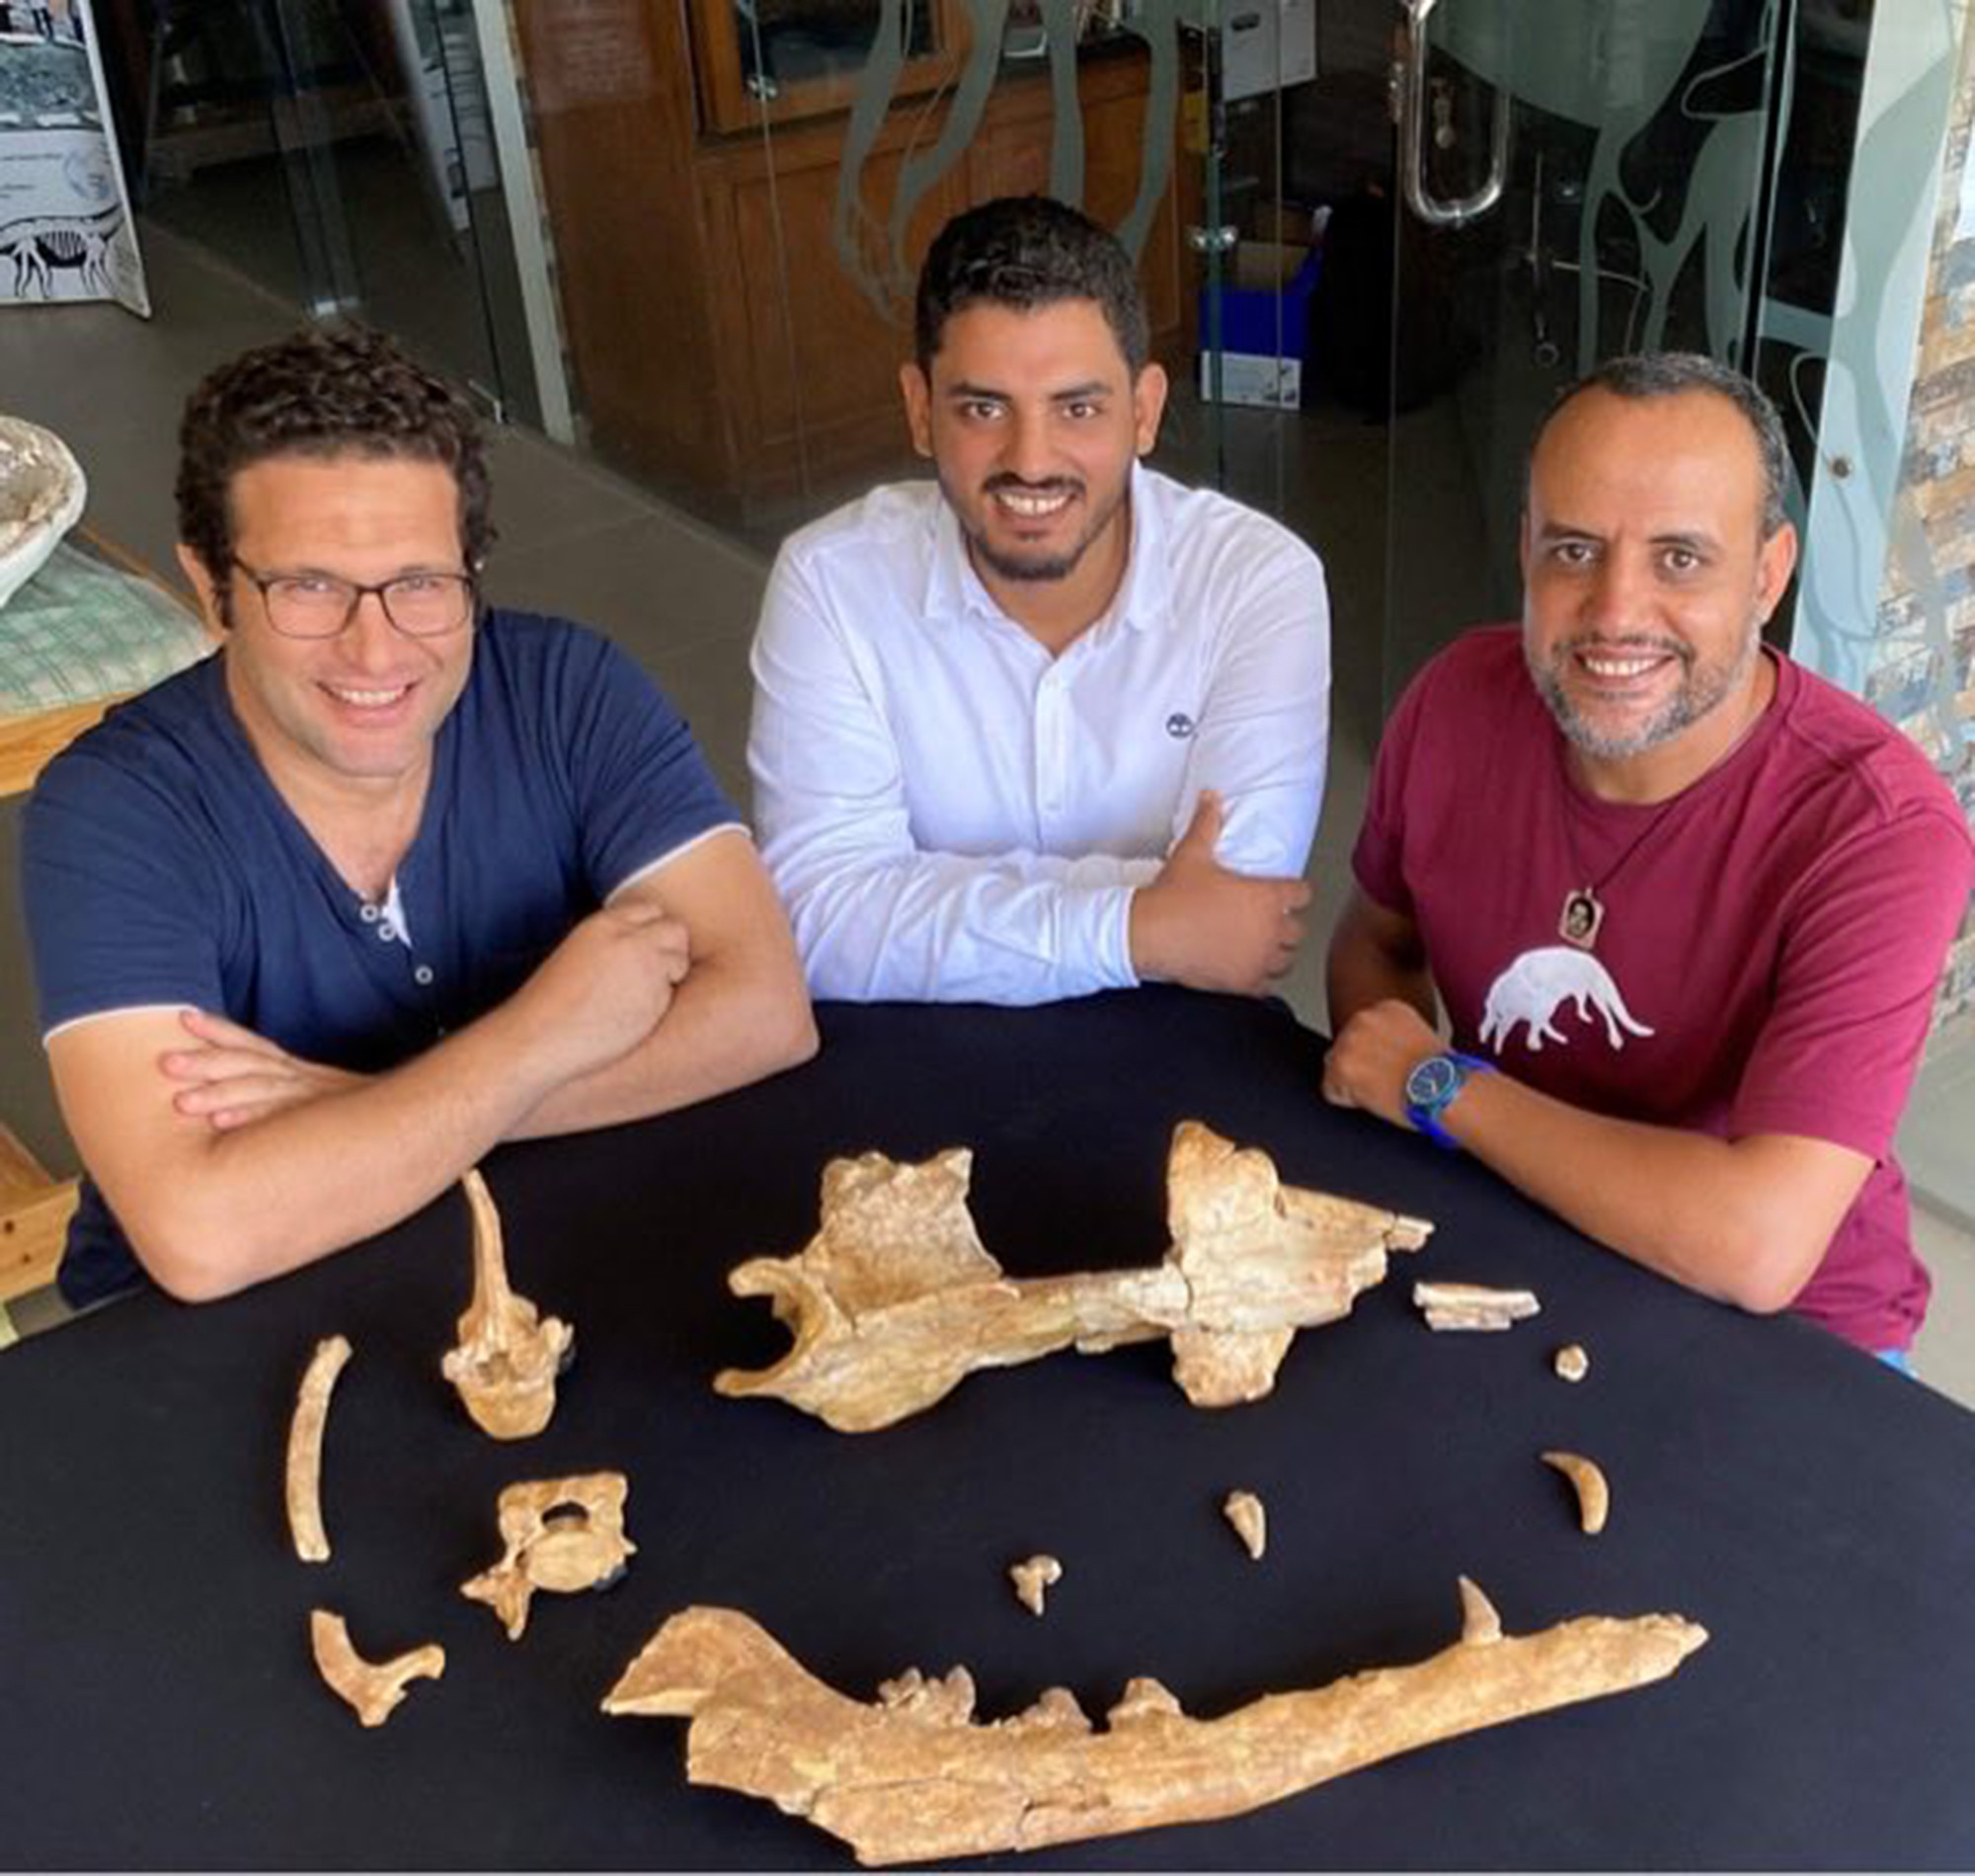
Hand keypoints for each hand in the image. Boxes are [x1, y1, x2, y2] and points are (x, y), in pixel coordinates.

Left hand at [161, 1009, 365, 1131]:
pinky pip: (281, 1118)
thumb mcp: (325, 1096)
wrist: (408, 1123)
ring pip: (260, 1088)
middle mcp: (302, 1079)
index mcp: (299, 1071)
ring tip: (180, 1100)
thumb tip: (248, 1097)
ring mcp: (311, 1099)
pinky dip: (250, 1117)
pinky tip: (221, 1124)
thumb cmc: (358, 1119)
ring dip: (218, 1092)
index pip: (255, 1045)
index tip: (185, 1017)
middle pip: (249, 1063)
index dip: (220, 1030)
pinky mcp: (319, 1119)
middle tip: (165, 1061)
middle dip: (206, 1060)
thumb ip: (289, 1094)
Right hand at [507, 900, 691, 1084]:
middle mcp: (630, 940)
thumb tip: (645, 946)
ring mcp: (647, 968)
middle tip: (650, 975)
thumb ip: (613, 944)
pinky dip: (659, 1005)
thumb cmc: (550, 1003)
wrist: (539, 1036)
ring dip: (669, 977)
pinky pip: (671, 995)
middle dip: (671, 949)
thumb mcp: (578, 953)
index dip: (651, 931)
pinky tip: (630, 1017)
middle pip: (675, 930)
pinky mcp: (656, 999)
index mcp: (604, 924)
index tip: (641, 951)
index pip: (651, 911)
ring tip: (636, 998)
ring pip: (680, 961)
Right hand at [1129, 791, 1311, 994]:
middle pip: (1298, 930)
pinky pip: (1268, 985)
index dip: (1293, 892)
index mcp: (1266, 897)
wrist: (1150, 934)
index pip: (1302, 894)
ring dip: (1276, 953)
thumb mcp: (1192, 853)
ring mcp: (1258, 959)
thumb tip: (1210, 797)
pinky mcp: (1244, 984)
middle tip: (1268, 922)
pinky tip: (1246, 969)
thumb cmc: (1173, 897)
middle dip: (1285, 926)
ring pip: (1286, 960)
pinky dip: (1260, 978)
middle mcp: (1270, 930)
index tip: (1284, 894)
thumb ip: (1207, 823)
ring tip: (1260, 947)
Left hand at [1321, 998, 1444, 1128]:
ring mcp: (1349, 1042)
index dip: (1374, 1057)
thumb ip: (1394, 1037)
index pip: (1361, 1033)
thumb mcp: (1420, 1038)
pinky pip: (1331, 1091)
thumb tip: (1382, 1053)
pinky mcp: (1341, 1068)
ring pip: (1335, 1070)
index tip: (1390, 1067)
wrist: (1449, 1089)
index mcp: (1385, 1008)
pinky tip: (1376, 1099)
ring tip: (1385, 1090)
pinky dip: (1348, 1101)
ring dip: (1354, 1084)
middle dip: (1360, 1068)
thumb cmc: (1444, 1074)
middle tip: (1388, 1082)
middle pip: (1344, 1048)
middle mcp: (1364, 1018)